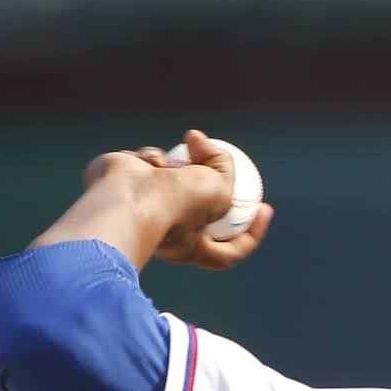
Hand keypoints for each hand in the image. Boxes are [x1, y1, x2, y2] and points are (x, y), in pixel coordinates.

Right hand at [36, 129, 272, 271]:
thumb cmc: (177, 205)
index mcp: (193, 247)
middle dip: (205, 180)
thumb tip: (199, 141)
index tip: (265, 208)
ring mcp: (144, 206)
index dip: (252, 233)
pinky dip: (152, 158)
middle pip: (199, 205)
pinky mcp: (125, 182)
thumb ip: (222, 167)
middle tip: (214, 160)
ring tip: (171, 167)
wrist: (127, 197)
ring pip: (170, 174)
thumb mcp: (219, 190)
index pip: (230, 250)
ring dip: (176, 164)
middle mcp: (168, 230)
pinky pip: (147, 161)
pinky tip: (149, 162)